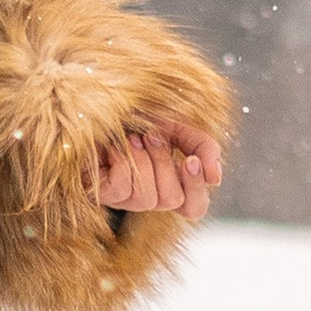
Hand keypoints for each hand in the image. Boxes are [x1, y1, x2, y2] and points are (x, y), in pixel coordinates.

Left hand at [92, 124, 223, 218]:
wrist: (95, 103)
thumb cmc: (136, 115)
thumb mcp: (176, 124)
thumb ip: (202, 146)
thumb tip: (215, 178)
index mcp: (170, 181)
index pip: (194, 207)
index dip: (196, 189)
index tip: (190, 160)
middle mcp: (148, 195)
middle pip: (172, 200)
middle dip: (163, 164)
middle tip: (151, 136)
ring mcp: (123, 198)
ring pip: (147, 199)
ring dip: (142, 161)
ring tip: (131, 139)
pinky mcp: (100, 194)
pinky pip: (122, 189)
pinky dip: (122, 161)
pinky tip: (114, 148)